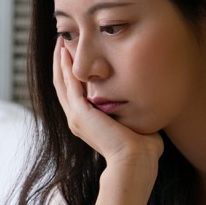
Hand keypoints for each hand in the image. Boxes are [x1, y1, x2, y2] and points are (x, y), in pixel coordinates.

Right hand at [51, 41, 163, 178]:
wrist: (135, 161)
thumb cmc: (142, 149)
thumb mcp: (134, 124)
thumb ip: (134, 112)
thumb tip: (145, 102)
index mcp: (86, 123)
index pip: (73, 93)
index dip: (71, 73)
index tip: (74, 55)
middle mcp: (76, 120)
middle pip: (62, 85)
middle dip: (61, 63)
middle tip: (61, 42)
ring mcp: (76, 117)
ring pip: (61, 83)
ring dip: (60, 62)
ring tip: (60, 42)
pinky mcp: (80, 113)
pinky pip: (69, 84)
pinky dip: (65, 67)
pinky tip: (66, 53)